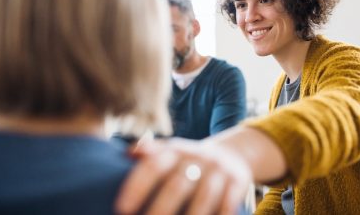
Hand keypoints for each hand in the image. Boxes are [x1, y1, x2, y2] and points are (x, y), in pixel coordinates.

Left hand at [114, 138, 251, 214]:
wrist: (230, 154)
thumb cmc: (188, 162)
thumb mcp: (170, 152)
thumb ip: (150, 154)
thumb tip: (127, 153)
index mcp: (175, 150)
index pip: (153, 166)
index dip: (137, 186)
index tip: (121, 209)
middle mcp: (197, 157)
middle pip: (177, 184)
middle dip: (160, 209)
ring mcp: (218, 169)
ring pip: (204, 196)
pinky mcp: (237, 181)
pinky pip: (228, 202)